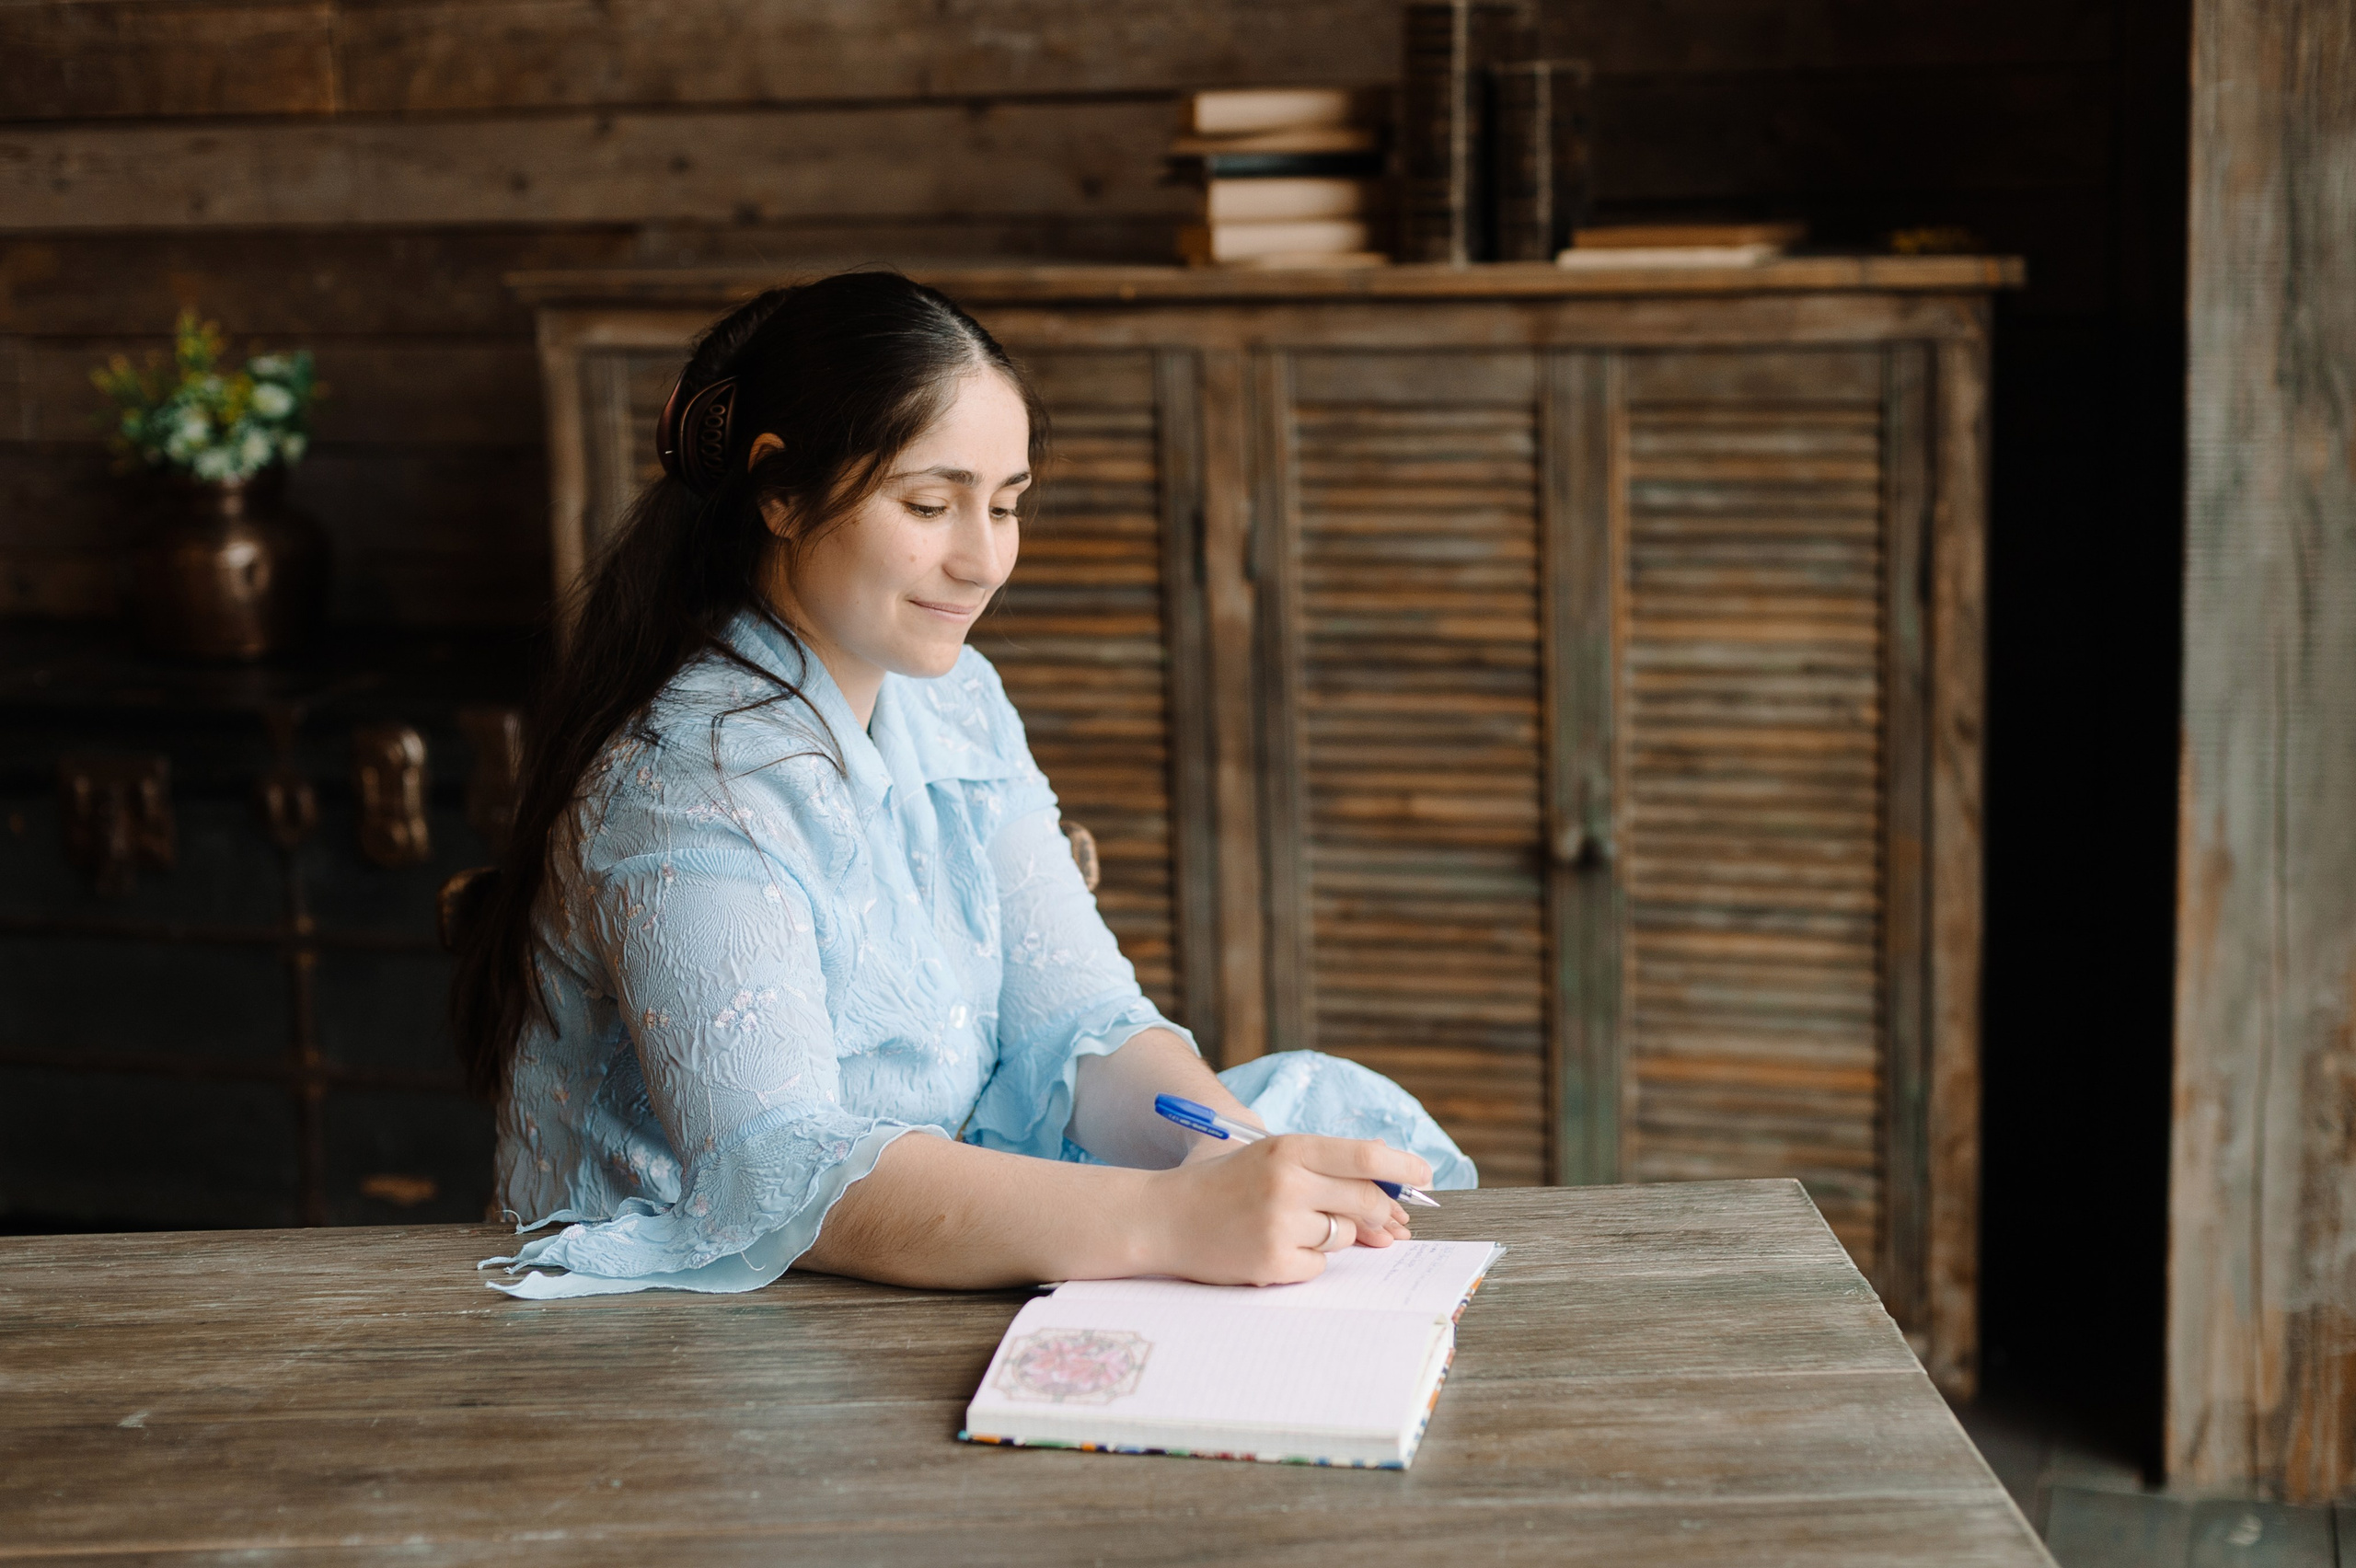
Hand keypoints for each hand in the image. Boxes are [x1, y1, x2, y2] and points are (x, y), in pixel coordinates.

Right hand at [1141, 1134, 1429, 1285]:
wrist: (1161, 1218)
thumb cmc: (1223, 1186)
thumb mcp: (1270, 1158)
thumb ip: (1326, 1169)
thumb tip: (1391, 1199)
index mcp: (1288, 1147)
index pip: (1365, 1156)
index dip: (1403, 1168)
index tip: (1425, 1178)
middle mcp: (1287, 1183)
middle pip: (1366, 1201)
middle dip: (1382, 1213)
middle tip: (1388, 1222)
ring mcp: (1279, 1225)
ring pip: (1344, 1236)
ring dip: (1333, 1235)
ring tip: (1290, 1226)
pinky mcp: (1271, 1264)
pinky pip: (1319, 1267)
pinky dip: (1306, 1261)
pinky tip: (1273, 1248)